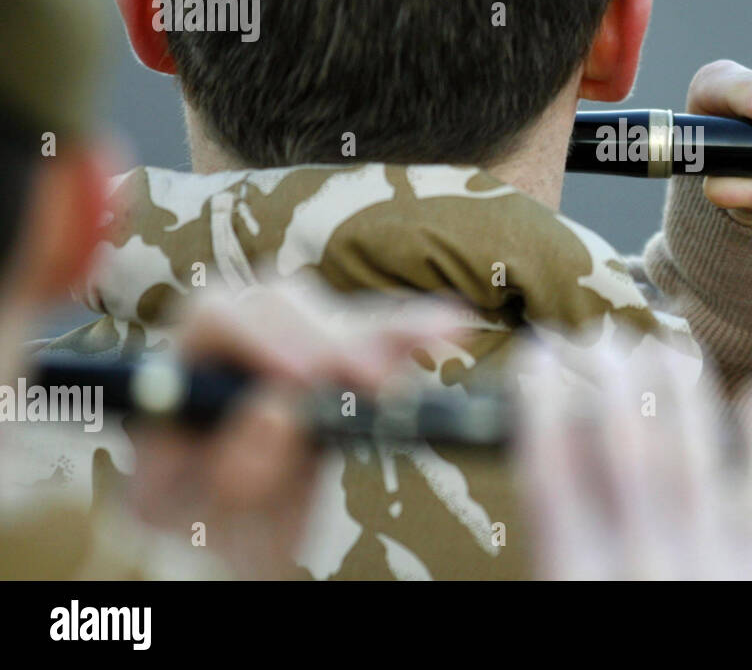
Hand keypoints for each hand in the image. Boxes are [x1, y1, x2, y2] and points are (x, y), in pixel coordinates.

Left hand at [129, 280, 460, 577]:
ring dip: (388, 331)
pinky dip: (416, 337)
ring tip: (438, 337)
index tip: (308, 377)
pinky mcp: (340, 374)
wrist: (224, 562)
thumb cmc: (196, 541)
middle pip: (283, 306)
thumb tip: (278, 409)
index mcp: (180, 376)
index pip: (215, 317)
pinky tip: (453, 328)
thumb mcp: (191, 517)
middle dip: (333, 337)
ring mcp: (289, 356)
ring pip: (341, 320)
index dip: (263, 334)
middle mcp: (234, 351)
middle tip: (371, 380)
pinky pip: (381, 347)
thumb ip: (227, 467)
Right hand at [517, 342, 751, 579]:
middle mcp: (643, 560)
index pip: (551, 461)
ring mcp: (711, 559)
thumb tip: (554, 457)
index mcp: (577, 577)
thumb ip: (561, 541)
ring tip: (661, 347)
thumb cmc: (618, 645)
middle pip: (622, 437)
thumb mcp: (564, 594)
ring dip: (676, 382)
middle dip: (609, 370)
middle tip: (601, 338)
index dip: (542, 394)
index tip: (539, 356)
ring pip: (692, 444)